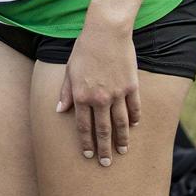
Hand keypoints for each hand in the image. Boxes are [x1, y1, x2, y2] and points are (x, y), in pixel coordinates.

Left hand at [56, 20, 139, 165]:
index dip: (85, 141)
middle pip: (102, 129)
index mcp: (81, 95)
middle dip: (103, 148)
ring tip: (122, 152)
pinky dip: (135, 119)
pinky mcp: (132, 87)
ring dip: (121, 140)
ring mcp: (117, 93)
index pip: (83, 125)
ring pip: (120, 123)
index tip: (87, 154)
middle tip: (105, 163)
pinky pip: (134, 108)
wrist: (106, 33)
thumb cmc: (83, 49)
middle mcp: (99, 98)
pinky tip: (135, 128)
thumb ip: (66, 92)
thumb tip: (59, 110)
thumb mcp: (69, 70)